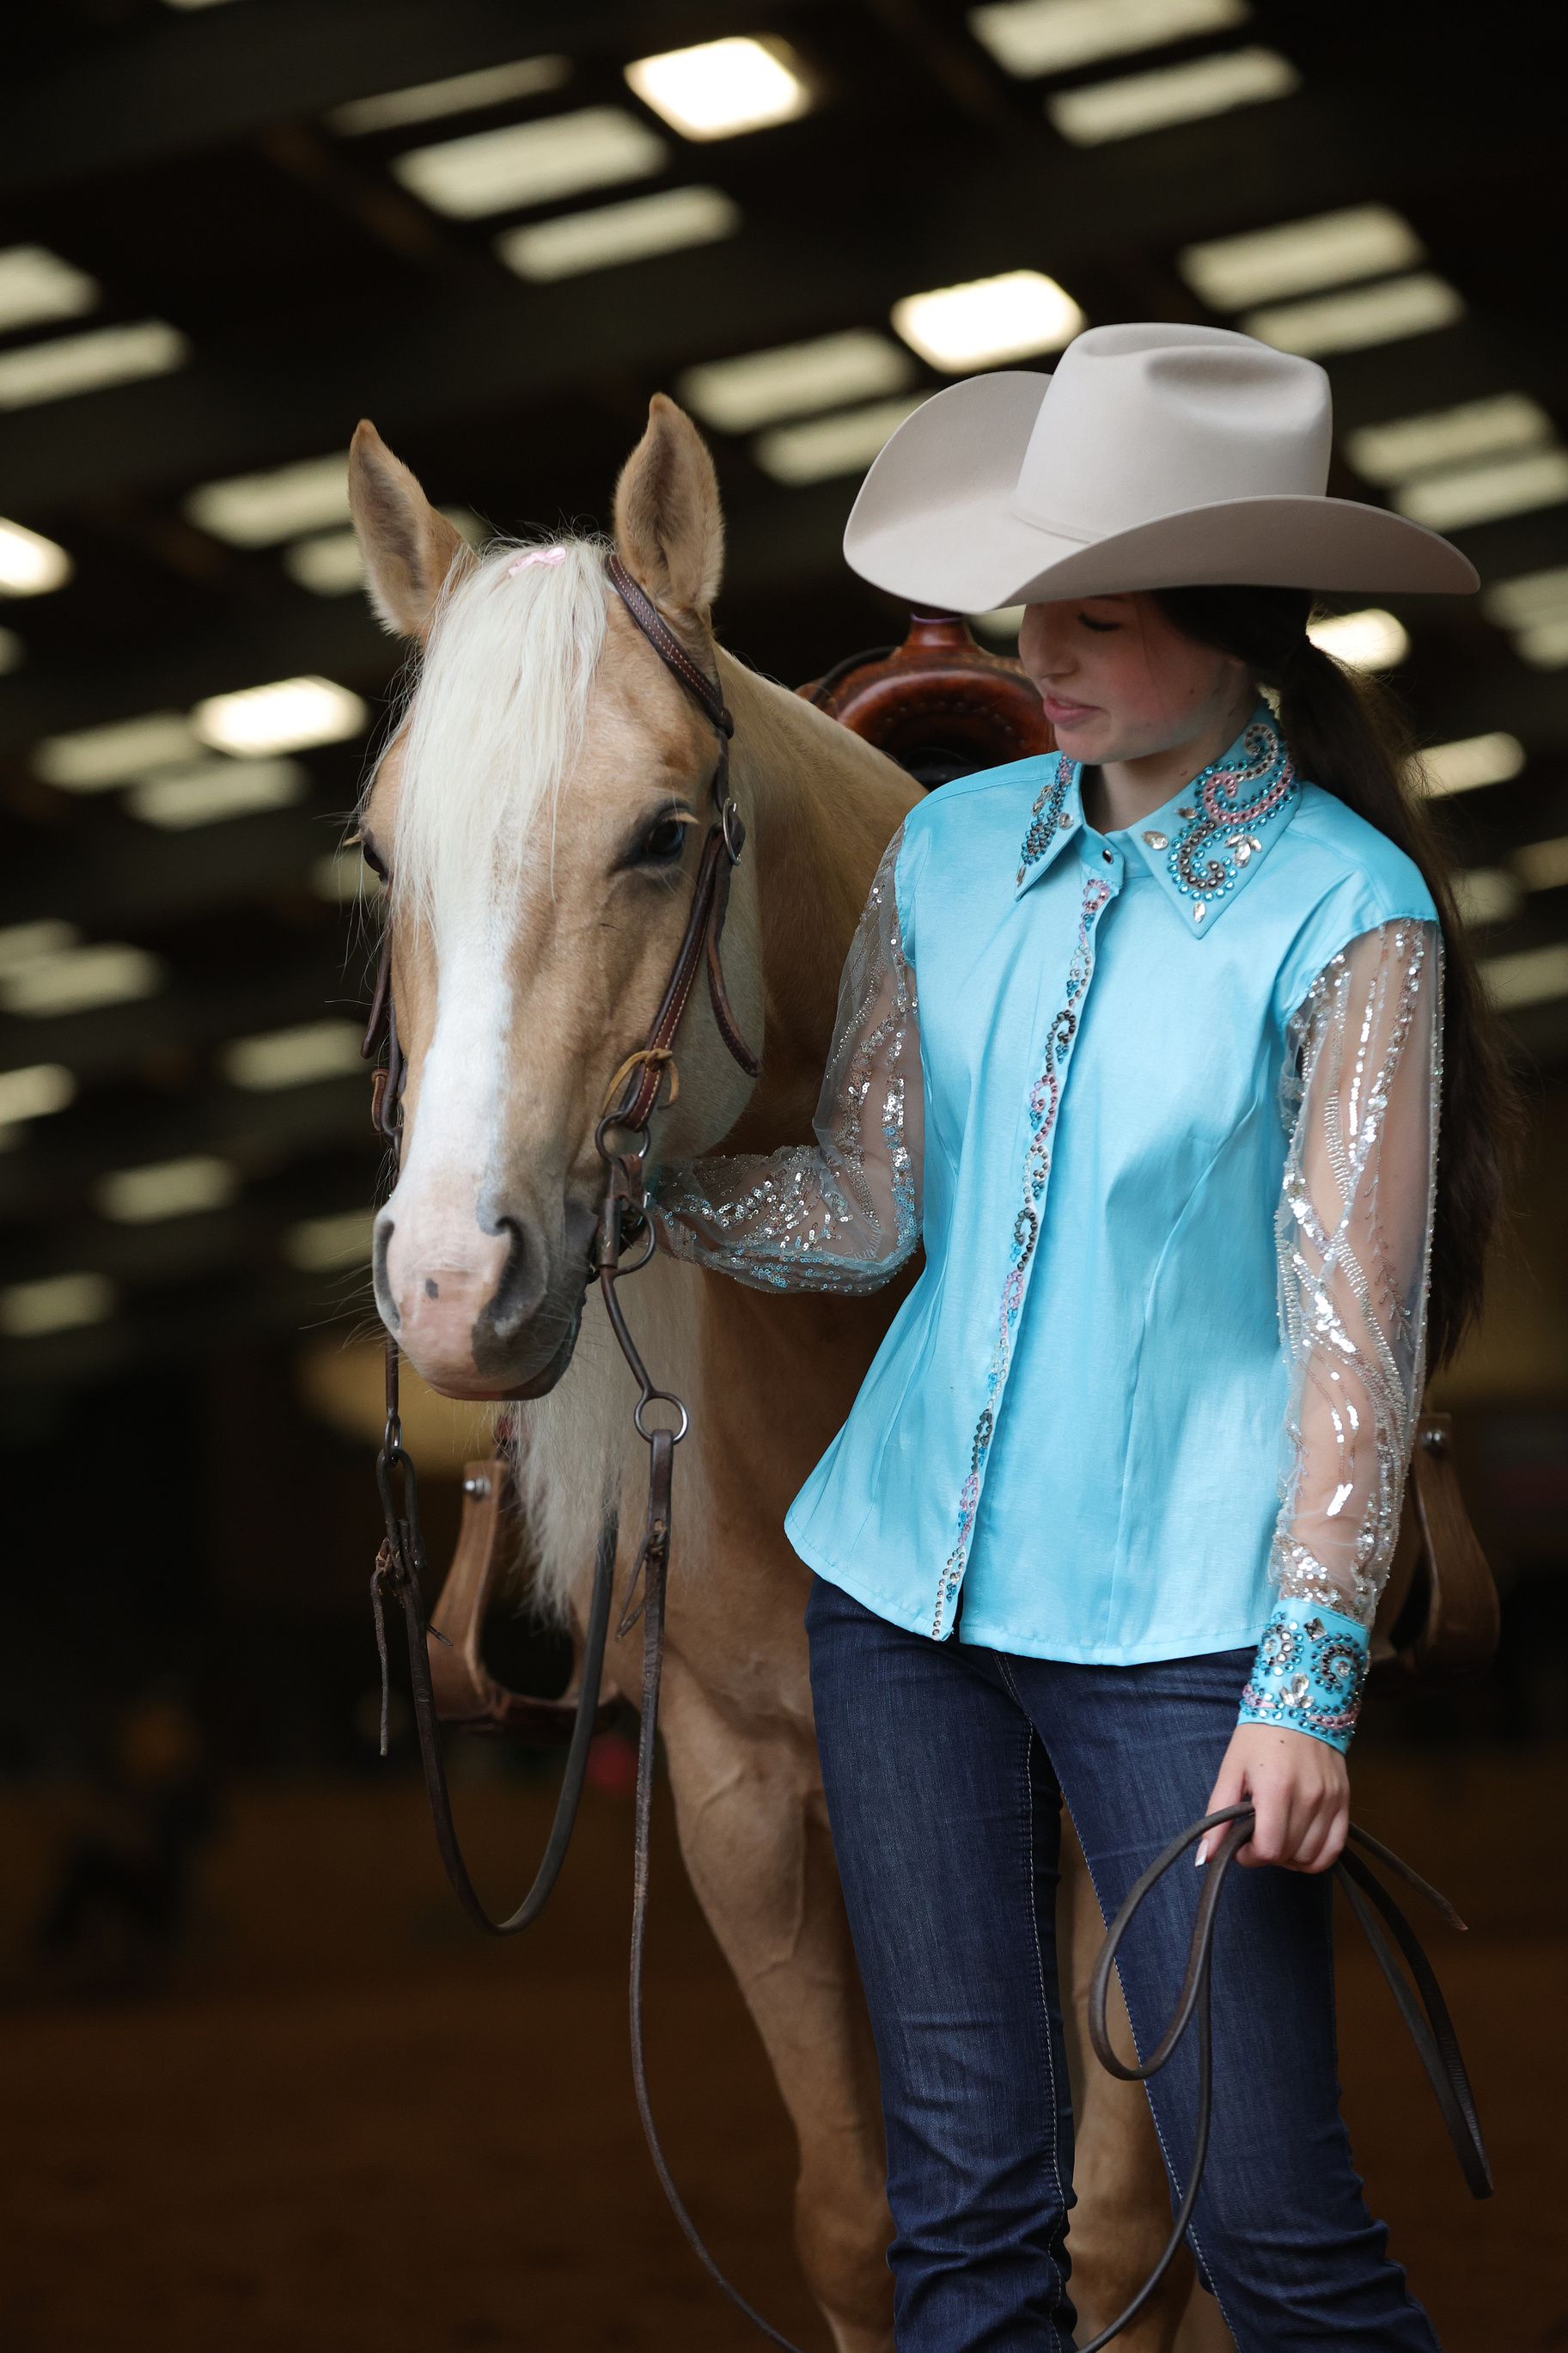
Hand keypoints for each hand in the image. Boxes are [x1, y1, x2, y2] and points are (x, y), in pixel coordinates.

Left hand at [1197, 1722, 1348, 1874]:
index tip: (1240, 1845)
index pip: (1269, 1849)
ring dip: (1290, 1858)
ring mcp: (1331, 1800)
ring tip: (1277, 1838)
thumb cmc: (1259, 1737)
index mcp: (1276, 1788)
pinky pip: (1335, 1847)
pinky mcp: (1344, 1800)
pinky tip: (1300, 1844)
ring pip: (1312, 1857)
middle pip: (1289, 1854)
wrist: (1298, 1705)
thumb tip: (1203, 1857)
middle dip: (1266, 1854)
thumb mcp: (1231, 1770)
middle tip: (1256, 1837)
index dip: (1249, 1856)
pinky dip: (1317, 1857)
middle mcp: (1308, 1797)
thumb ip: (1217, 1815)